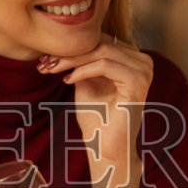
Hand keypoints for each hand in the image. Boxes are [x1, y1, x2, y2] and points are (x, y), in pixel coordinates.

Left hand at [39, 34, 152, 172]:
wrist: (106, 147)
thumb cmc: (97, 118)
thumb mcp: (86, 81)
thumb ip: (83, 60)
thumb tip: (64, 42)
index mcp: (132, 58)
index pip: (101, 40)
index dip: (73, 46)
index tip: (46, 57)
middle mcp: (143, 60)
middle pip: (101, 43)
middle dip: (69, 52)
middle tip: (44, 62)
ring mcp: (143, 71)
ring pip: (102, 51)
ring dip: (72, 60)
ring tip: (51, 69)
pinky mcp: (138, 82)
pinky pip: (105, 65)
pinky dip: (83, 70)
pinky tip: (67, 79)